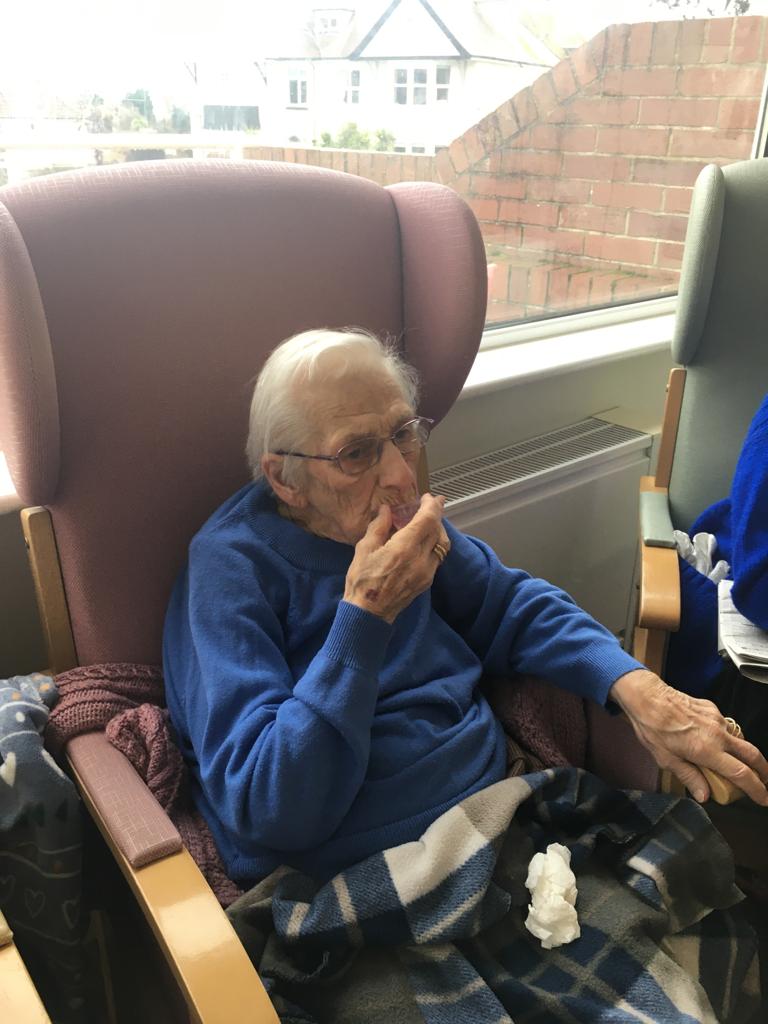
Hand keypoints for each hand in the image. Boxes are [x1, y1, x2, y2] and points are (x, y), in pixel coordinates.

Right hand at [343, 493, 449, 622]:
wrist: (368, 614)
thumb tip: (387, 510)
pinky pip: (437, 558)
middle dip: (437, 515)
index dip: (432, 506)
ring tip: (429, 522)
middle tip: (431, 505)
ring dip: (439, 530)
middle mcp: (421, 559)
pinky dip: (435, 545)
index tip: (429, 497)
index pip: (428, 520)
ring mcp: (427, 572)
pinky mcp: (427, 582)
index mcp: (404, 548)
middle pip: (439, 531)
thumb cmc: (362, 581)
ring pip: (442, 545)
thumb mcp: (364, 549)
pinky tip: (424, 542)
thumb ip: (379, 526)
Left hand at [609, 669, 767, 804]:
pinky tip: (715, 742)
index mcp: (707, 750)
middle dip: (764, 772)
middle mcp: (717, 734)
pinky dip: (726, 738)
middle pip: (752, 755)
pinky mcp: (712, 709)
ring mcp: (717, 720)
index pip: (741, 774)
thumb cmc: (653, 727)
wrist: (648, 697)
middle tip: (765, 783)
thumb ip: (689, 777)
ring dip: (745, 754)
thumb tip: (704, 795)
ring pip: (741, 739)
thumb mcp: (666, 759)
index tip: (763, 799)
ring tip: (740, 764)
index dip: (757, 789)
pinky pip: (726, 727)